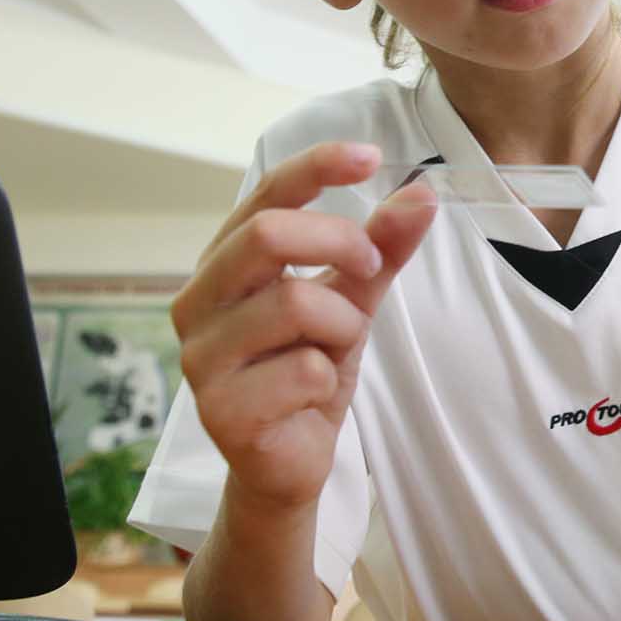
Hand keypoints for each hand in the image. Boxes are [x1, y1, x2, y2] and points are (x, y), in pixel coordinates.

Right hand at [170, 141, 435, 510]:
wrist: (288, 464)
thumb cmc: (307, 371)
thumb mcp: (352, 300)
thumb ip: (380, 249)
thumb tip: (423, 193)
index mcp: (222, 264)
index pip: (263, 194)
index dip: (315, 167)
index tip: (371, 156)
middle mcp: (197, 303)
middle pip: (268, 234)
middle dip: (341, 243)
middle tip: (370, 268)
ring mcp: (200, 357)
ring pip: (294, 302)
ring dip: (341, 325)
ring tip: (334, 351)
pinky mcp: (220, 411)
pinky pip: (303, 369)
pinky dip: (328, 379)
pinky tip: (311, 397)